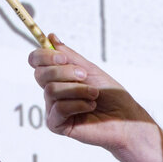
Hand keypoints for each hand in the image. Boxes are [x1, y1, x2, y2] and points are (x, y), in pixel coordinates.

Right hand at [29, 36, 162, 161]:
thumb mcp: (91, 70)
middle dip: (64, 72)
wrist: (125, 118)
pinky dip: (78, 104)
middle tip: (84, 75)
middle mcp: (52, 92)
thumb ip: (70, 56)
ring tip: (94, 95)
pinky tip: (91, 107)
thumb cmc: (111, 95)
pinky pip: (58, 108)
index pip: (36, 62)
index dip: (43, 56)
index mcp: (58, 77)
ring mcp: (53, 109)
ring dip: (78, 90)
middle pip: (40, 74)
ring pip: (51, 90)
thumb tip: (50, 37)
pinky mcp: (56, 125)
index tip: (62, 57)